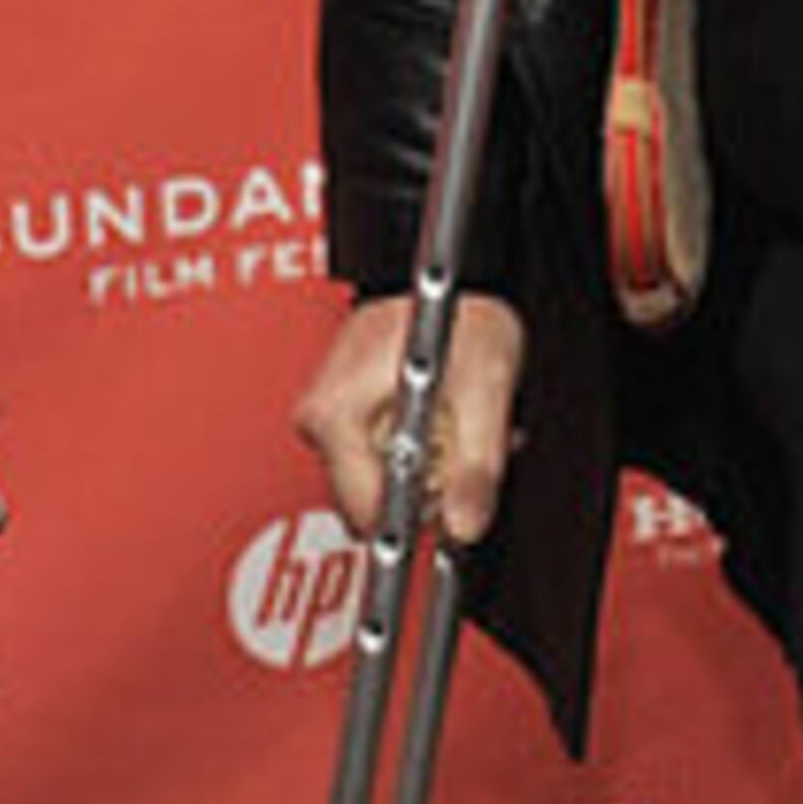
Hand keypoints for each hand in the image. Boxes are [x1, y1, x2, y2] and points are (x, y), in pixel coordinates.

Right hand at [292, 291, 525, 548]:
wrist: (449, 278)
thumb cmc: (460, 311)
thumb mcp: (485, 385)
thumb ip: (478, 463)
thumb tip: (465, 525)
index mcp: (334, 411)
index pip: (366, 511)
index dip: (420, 512)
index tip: (453, 497)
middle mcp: (317, 414)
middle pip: (370, 499)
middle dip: (424, 484)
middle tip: (458, 439)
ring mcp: (324, 412)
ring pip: (376, 479)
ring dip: (423, 466)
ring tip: (453, 423)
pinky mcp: (337, 412)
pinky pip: (374, 453)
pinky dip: (413, 446)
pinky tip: (439, 419)